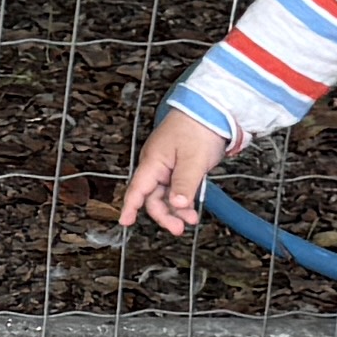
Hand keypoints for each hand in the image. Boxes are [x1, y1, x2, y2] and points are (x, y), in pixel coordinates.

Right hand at [116, 111, 229, 234]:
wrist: (211, 108)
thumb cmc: (197, 127)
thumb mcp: (193, 160)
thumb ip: (184, 184)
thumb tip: (176, 204)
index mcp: (153, 161)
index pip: (137, 189)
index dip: (129, 207)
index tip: (125, 222)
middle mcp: (156, 164)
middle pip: (153, 196)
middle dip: (165, 214)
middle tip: (179, 227)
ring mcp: (168, 164)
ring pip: (166, 194)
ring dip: (177, 208)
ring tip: (191, 218)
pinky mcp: (179, 164)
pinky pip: (176, 187)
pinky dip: (183, 198)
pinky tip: (192, 205)